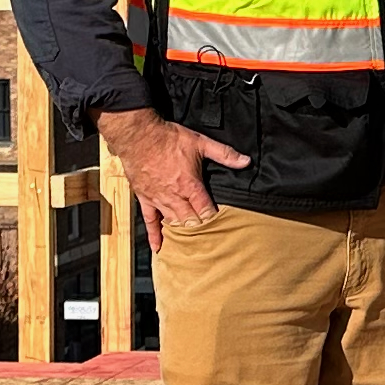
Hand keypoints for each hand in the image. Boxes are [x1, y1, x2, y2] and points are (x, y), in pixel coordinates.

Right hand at [100, 106, 243, 247]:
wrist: (138, 135)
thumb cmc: (168, 138)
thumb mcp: (200, 142)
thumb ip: (224, 153)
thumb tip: (246, 161)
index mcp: (190, 185)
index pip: (205, 210)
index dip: (213, 220)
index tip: (222, 229)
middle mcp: (174, 196)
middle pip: (189, 221)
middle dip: (200, 232)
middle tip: (209, 243)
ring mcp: (158, 199)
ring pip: (172, 223)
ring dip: (181, 235)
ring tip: (191, 248)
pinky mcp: (145, 199)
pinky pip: (150, 220)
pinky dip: (154, 235)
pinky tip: (159, 247)